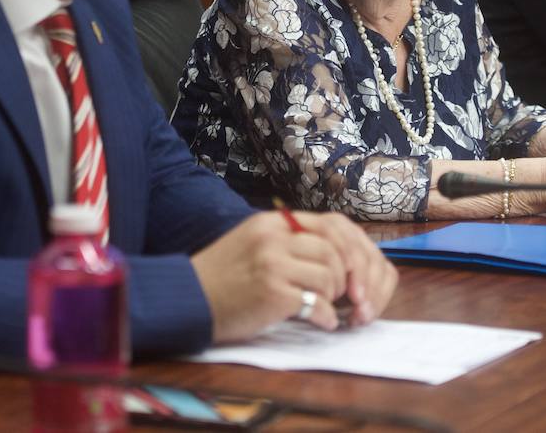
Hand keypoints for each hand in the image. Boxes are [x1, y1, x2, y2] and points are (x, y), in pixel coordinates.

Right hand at [191, 210, 396, 342]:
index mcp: (273, 222)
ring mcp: (272, 264)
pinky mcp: (272, 293)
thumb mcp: (254, 243)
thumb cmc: (222, 277)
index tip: (358, 270)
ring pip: (329, 275)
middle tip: (351, 296)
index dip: (354, 248)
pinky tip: (321, 322)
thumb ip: (290, 242)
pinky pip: (317, 304)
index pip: (332, 224)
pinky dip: (327, 317)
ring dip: (336, 296)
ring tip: (328, 307)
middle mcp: (274, 237)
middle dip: (350, 275)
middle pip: (336, 248)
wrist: (186, 300)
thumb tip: (338, 255)